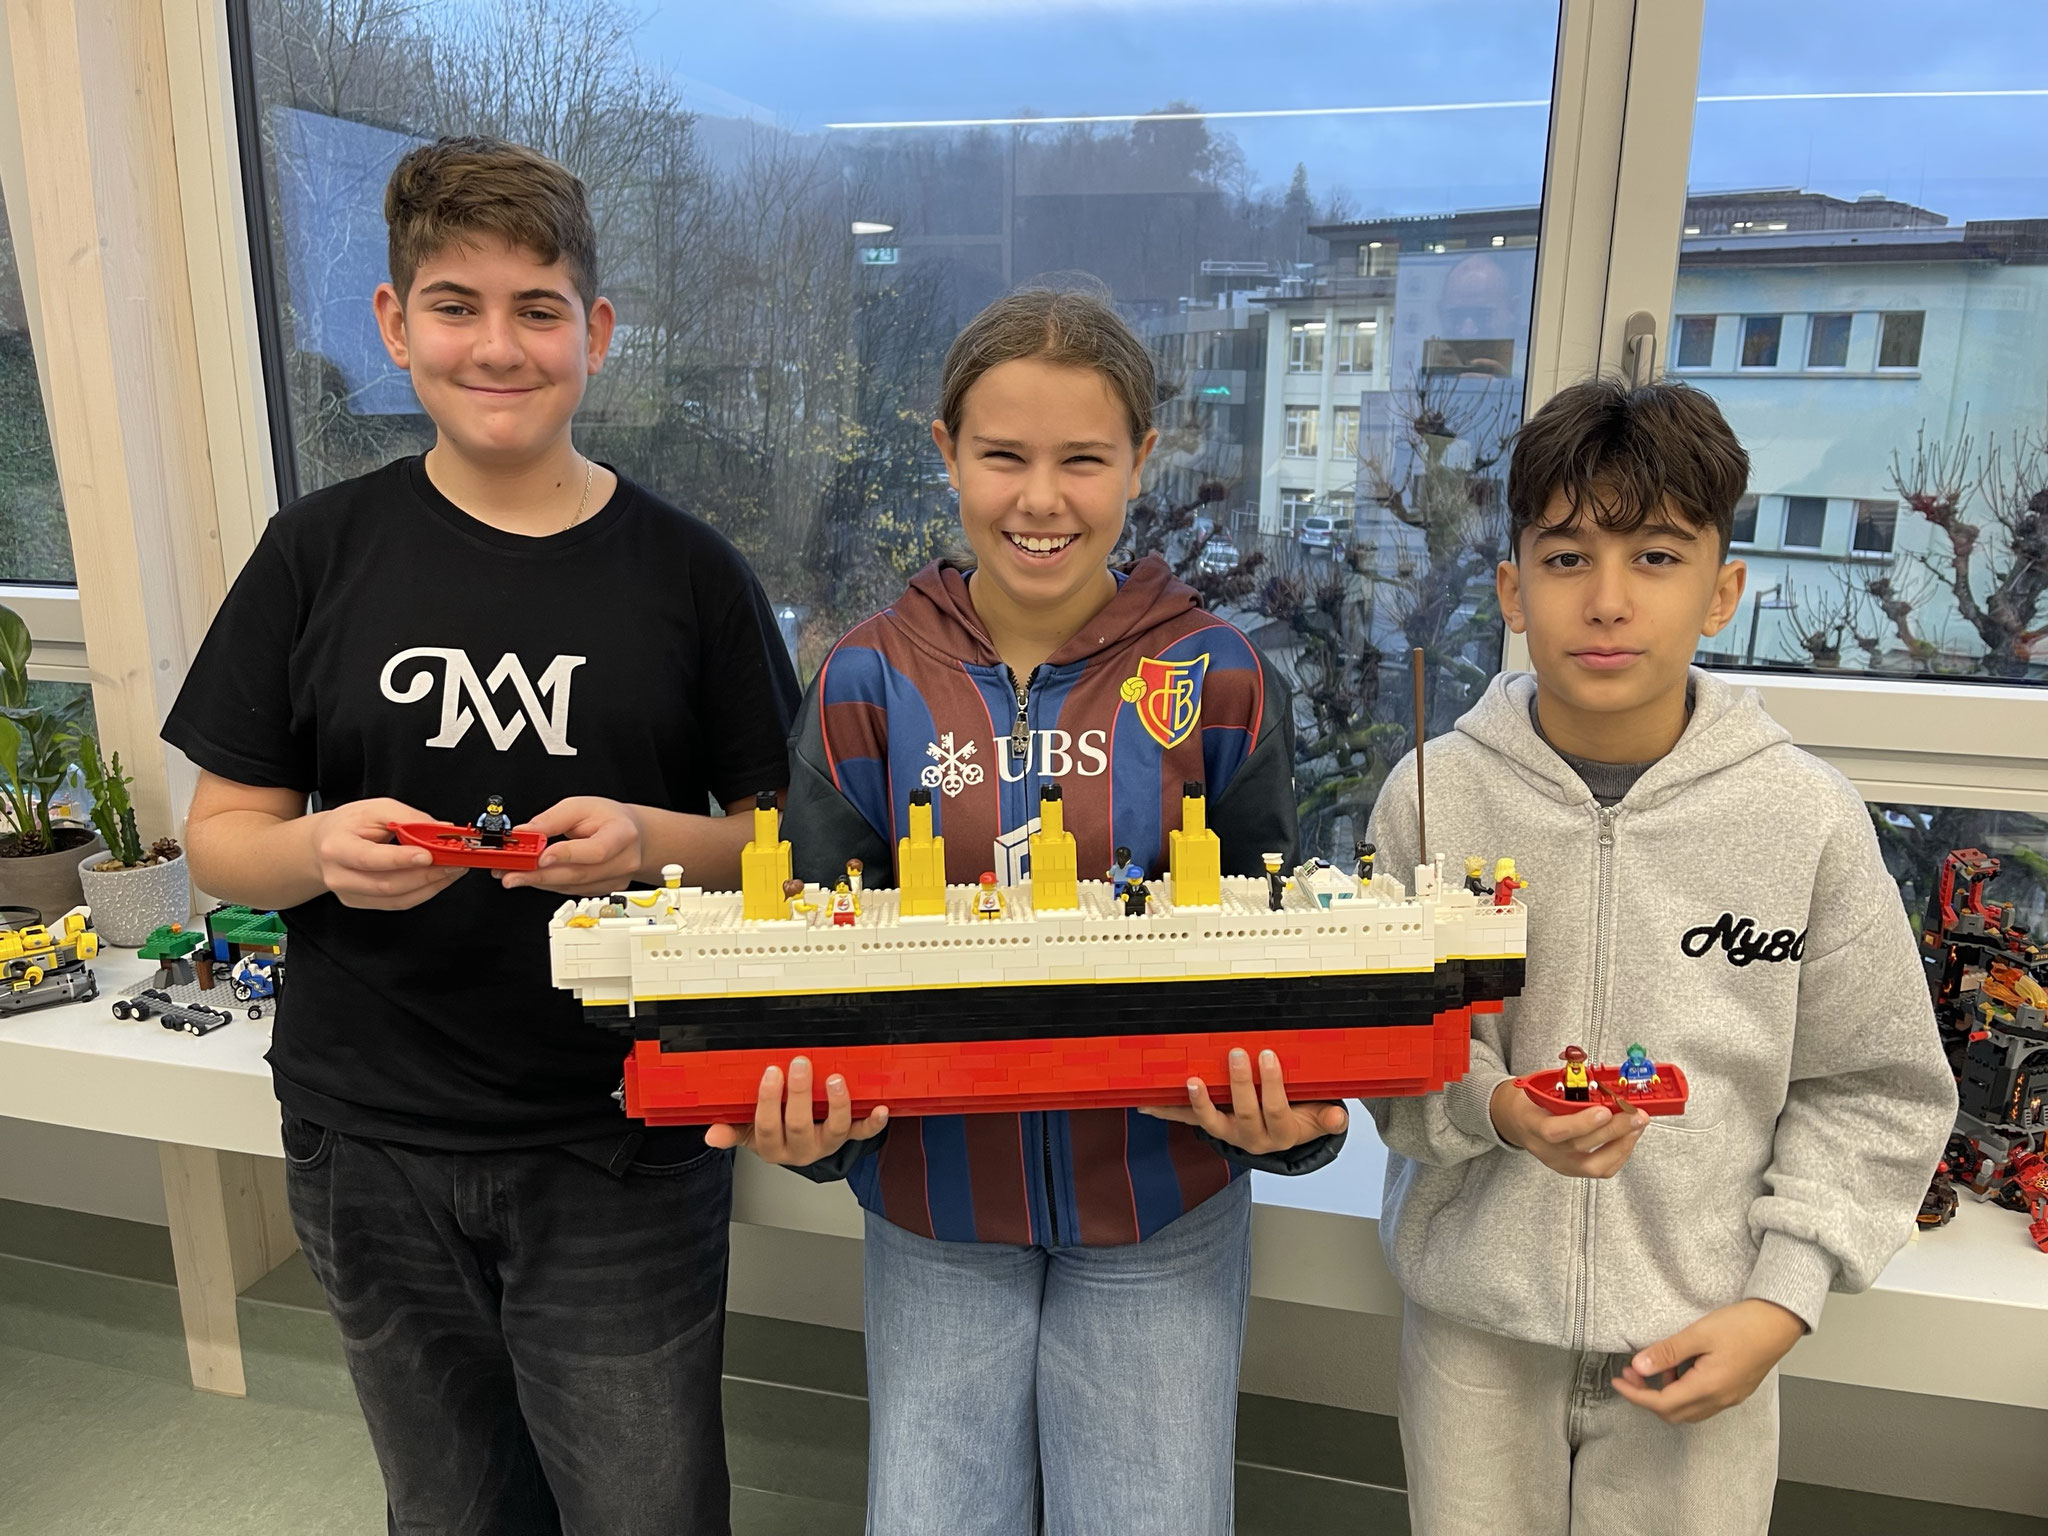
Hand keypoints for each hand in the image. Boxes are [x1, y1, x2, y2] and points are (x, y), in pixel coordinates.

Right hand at [312, 798, 468, 909]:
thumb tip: (441, 830)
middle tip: (454, 862)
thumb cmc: (349, 824)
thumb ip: (409, 818)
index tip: (429, 855)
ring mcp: (350, 894)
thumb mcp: (376, 808)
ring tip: (453, 870)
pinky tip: (438, 879)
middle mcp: (339, 876)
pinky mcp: (362, 903)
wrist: (324, 844)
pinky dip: (424, 892)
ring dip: (431, 885)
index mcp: (336, 847)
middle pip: (388, 884)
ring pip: (397, 899)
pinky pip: (399, 903)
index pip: (370, 859)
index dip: (401, 859)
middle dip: (427, 874)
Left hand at [499, 797, 641, 894]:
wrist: (631, 834)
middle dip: (540, 875)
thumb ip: (551, 819)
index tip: (540, 857)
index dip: (567, 855)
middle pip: (578, 874)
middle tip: (512, 874)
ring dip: (539, 882)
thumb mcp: (580, 806)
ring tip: (513, 875)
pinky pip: (571, 890)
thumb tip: (524, 833)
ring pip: (571, 886)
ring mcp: (615, 879)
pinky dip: (549, 884)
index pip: (596, 850)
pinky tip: (532, 877)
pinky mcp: (603, 890)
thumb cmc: (608, 818)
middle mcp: (623, 861)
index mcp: (622, 834)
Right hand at [703, 1058, 888, 1165]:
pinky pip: (862, 1133)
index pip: (768, 1126)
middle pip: (800, 1124)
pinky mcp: (847, 1138)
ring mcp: (826, 1143)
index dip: (769, 1101)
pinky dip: (873, 1122)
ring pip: (834, 1129)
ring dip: (837, 1104)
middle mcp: (801, 1149)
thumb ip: (732, 1131)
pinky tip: (880, 1108)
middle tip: (800, 1064)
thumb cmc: (772, 1132)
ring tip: (836, 1080)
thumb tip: (710, 1135)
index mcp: (773, 1147)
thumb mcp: (747, 1134)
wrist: (799, 1148)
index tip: (771, 1073)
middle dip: (800, 1093)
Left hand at [1139, 1048, 1347, 1154]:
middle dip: (1240, 1084)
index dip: (1271, 1085)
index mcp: (1281, 1133)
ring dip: (1200, 1102)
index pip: (1276, 1109)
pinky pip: (1188, 1120)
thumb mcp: (1318, 1119)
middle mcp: (1252, 1137)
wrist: (1282, 1137)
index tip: (1268, 1056)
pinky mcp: (1211, 1126)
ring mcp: (1228, 1132)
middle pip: (1244, 1113)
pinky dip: (1167, 1112)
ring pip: (1212, 1121)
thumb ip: (1326, 1118)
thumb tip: (1338, 1117)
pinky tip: (1146, 1105)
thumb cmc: (1302, 1117)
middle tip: (1236, 1054)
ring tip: (1191, 1081)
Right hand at [1490, 1078, 1647, 1178]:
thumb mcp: (1539, 1085)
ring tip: (1637, 1125)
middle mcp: (1545, 1149)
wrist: (1514, 1120)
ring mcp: (1559, 1162)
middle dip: (1615, 1130)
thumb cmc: (1529, 1100)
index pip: (1555, 1131)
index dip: (1582, 1123)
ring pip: (1595, 1165)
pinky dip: (1620, 1153)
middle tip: (1636, 1115)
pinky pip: (1601, 1169)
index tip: (1605, 1111)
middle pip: (1581, 1147)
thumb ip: (1568, 1084)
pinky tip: (1629, 1137)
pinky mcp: (1573, 1169)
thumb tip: (1602, 1079)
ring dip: (1623, 1145)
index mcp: (1531, 1123)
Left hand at [1613, 1299, 1805, 1423]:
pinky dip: (1684, 1389)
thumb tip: (1639, 1367)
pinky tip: (1680, 1367)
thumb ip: (1667, 1352)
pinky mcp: (1735, 1390)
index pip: (1662, 1404)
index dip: (1636, 1395)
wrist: (1780, 1322)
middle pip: (1674, 1413)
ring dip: (1667, 1394)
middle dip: (1647, 1397)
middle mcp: (1720, 1399)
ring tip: (1657, 1365)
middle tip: (1631, 1374)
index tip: (1618, 1381)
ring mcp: (1729, 1397)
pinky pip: (1702, 1400)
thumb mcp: (1698, 1334)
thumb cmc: (1744, 1325)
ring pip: (1689, 1409)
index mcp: (1709, 1388)